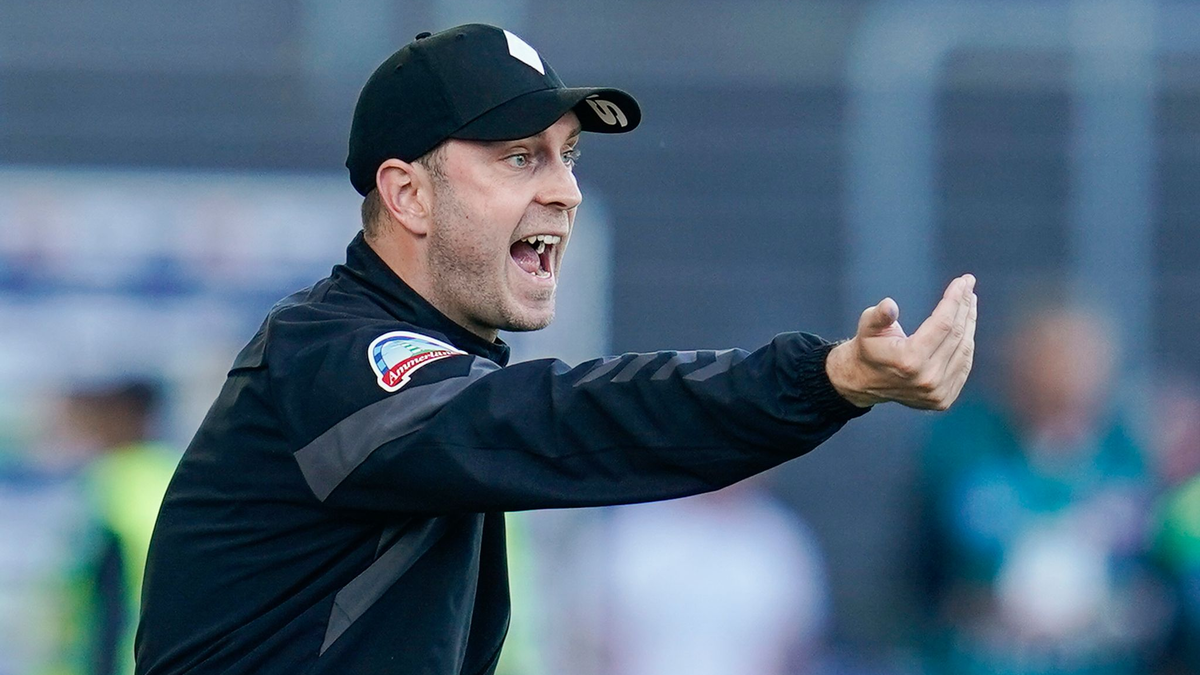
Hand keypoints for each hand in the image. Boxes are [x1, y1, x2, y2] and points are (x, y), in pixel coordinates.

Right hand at [825, 274, 976, 409]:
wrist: (864, 380)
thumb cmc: (869, 347)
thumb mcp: (866, 327)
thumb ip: (878, 316)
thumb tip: (890, 305)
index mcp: (909, 360)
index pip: (943, 323)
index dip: (955, 299)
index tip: (963, 280)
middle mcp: (927, 379)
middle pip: (956, 334)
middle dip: (965, 306)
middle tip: (969, 284)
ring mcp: (937, 392)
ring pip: (964, 349)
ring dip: (969, 322)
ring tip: (969, 301)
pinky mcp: (944, 399)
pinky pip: (963, 365)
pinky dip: (966, 343)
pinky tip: (966, 326)